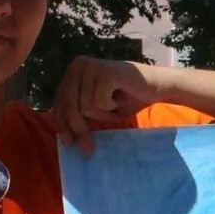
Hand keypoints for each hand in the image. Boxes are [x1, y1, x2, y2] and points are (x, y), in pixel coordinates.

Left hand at [45, 57, 163, 152]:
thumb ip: (78, 112)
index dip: (62, 124)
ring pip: (85, 106)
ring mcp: (92, 66)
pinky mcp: (106, 71)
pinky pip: (100, 102)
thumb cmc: (125, 98)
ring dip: (102, 114)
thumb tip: (63, 138)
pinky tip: (119, 99)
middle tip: (88, 149)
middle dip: (79, 129)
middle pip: (69, 105)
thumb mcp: (96, 107)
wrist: (155, 86)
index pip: (59, 101)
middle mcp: (79, 64)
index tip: (68, 144)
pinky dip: (111, 107)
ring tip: (114, 107)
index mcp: (73, 71)